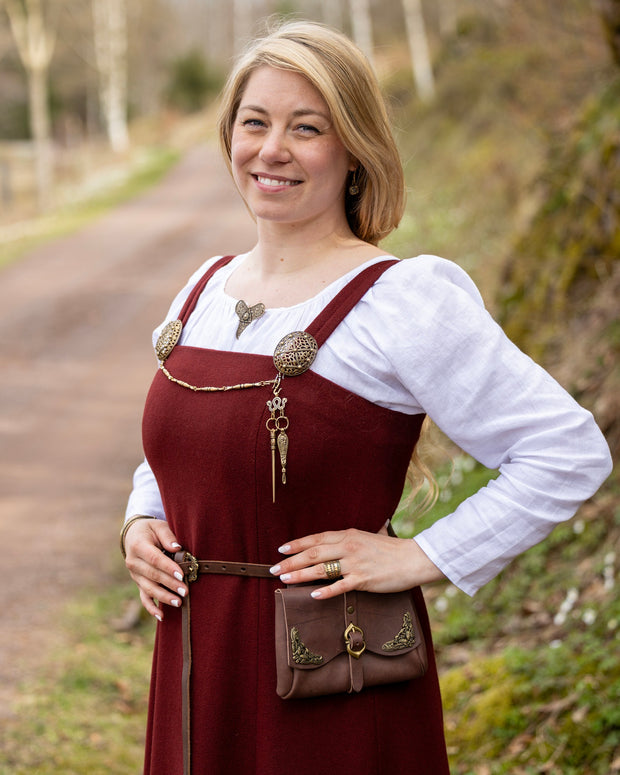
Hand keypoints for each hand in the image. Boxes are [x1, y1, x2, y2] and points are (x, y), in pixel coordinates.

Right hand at [123, 518, 187, 620]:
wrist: (133, 535)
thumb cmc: (151, 530)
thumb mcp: (159, 526)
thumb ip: (168, 536)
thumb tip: (177, 548)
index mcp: (138, 546)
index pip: (154, 559)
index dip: (168, 568)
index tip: (181, 575)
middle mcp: (133, 562)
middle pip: (153, 576)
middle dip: (169, 584)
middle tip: (185, 591)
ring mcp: (135, 575)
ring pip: (148, 588)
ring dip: (163, 597)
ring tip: (178, 602)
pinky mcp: (138, 583)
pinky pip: (143, 597)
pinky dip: (151, 607)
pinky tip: (161, 616)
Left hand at [269, 523, 445, 599]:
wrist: (414, 559)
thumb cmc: (393, 549)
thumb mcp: (373, 535)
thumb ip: (360, 535)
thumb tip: (362, 527)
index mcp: (349, 535)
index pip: (316, 538)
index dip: (297, 544)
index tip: (281, 550)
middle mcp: (348, 546)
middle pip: (313, 553)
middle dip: (291, 561)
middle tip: (273, 569)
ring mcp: (355, 563)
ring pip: (321, 569)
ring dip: (300, 575)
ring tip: (284, 579)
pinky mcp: (363, 579)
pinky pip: (339, 586)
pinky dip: (325, 591)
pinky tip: (312, 595)